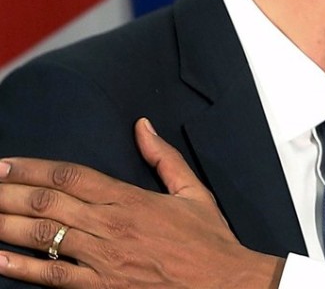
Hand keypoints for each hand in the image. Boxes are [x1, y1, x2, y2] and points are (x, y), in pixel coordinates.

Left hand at [0, 118, 284, 287]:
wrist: (226, 285)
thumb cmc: (210, 241)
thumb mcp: (194, 192)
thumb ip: (164, 159)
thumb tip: (143, 126)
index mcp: (133, 200)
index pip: (72, 177)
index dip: (33, 169)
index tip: (5, 164)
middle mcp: (113, 227)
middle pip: (48, 204)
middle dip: (8, 193)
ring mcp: (104, 261)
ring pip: (43, 237)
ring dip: (5, 224)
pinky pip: (52, 278)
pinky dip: (20, 268)